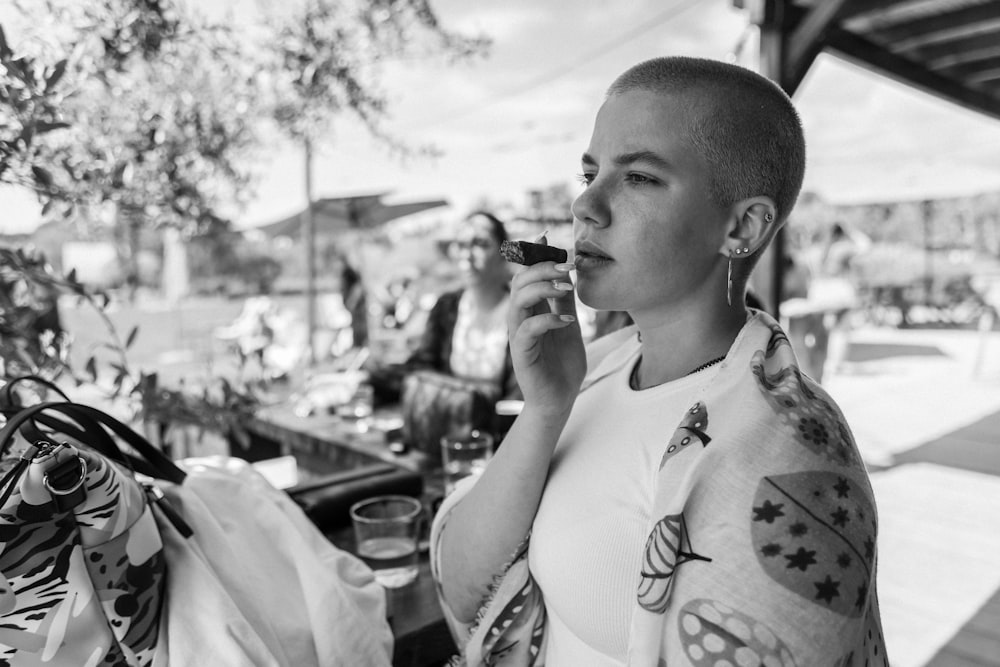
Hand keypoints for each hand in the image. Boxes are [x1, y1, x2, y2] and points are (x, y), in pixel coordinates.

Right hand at [507, 247, 585, 416]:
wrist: (560, 400)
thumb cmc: (562, 364)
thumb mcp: (568, 324)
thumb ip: (563, 301)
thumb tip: (568, 271)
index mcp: (530, 310)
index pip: (526, 275)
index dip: (533, 254)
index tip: (547, 236)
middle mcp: (520, 319)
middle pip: (519, 282)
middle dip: (542, 268)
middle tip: (568, 265)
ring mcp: (518, 336)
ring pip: (518, 301)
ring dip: (542, 288)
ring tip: (565, 287)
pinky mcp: (522, 354)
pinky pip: (527, 330)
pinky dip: (547, 320)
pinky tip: (567, 319)